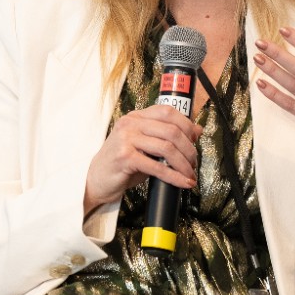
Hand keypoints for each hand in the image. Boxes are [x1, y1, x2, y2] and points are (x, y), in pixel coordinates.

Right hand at [83, 104, 202, 213]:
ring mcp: (126, 139)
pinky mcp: (125, 158)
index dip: (186, 125)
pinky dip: (174, 177)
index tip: (194, 140)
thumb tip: (197, 130)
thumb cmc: (123, 163)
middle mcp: (130, 124)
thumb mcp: (146, 145)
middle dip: (188, 148)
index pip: (167, 111)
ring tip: (189, 174)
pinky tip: (182, 182)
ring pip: (167, 148)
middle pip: (171, 130)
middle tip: (193, 162)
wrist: (96, 179)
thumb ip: (167, 136)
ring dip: (183, 164)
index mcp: (136, 116)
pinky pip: (157, 167)